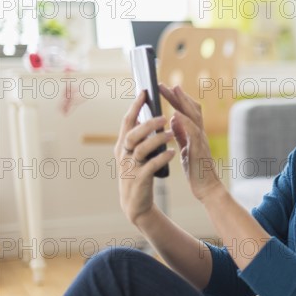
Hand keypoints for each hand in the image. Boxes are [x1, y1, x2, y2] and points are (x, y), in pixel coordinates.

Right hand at [114, 90, 175, 224]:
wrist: (136, 203)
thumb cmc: (139, 173)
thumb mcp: (135, 154)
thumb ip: (138, 137)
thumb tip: (145, 116)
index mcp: (122, 146)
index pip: (126, 122)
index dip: (134, 106)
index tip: (144, 91)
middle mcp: (123, 155)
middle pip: (132, 135)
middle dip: (147, 124)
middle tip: (163, 117)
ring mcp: (130, 168)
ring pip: (141, 149)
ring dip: (157, 140)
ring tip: (171, 134)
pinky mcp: (139, 180)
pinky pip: (150, 166)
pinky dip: (162, 158)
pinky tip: (173, 152)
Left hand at [159, 84, 222, 201]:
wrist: (207, 187)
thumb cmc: (196, 170)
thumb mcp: (186, 148)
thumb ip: (181, 133)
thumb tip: (173, 119)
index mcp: (195, 133)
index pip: (187, 110)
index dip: (177, 98)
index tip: (166, 88)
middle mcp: (200, 133)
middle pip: (191, 108)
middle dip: (178, 95)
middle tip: (164, 84)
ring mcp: (201, 140)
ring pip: (194, 115)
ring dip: (182, 102)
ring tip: (173, 90)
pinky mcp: (199, 149)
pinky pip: (193, 132)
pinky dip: (185, 121)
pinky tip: (176, 114)